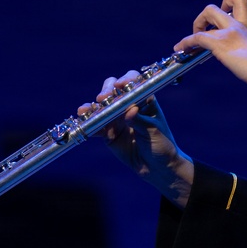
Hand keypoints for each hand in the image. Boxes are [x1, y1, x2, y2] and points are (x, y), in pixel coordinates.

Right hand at [77, 71, 193, 207]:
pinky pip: (96, 126)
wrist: (157, 168)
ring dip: (92, 107)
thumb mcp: (153, 131)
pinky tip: (84, 122)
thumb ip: (140, 120)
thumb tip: (130, 110)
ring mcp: (117, 118)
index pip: (134, 82)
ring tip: (86, 111)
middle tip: (102, 98)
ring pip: (101, 107)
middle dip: (106, 91)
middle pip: (113, 90)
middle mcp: (128, 105)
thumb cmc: (162, 145)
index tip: (119, 85)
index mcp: (144, 99)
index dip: (126, 80)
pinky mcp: (108, 133)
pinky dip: (89, 124)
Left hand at [173, 0, 246, 92]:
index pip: (239, 3)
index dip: (227, 5)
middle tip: (203, 31)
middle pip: (216, 6)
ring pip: (207, 14)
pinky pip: (197, 37)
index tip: (222, 19)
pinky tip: (181, 49)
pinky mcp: (222, 44)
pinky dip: (186, 42)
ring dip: (195, 26)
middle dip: (204, 17)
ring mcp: (230, 33)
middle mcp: (239, 26)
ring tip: (189, 43)